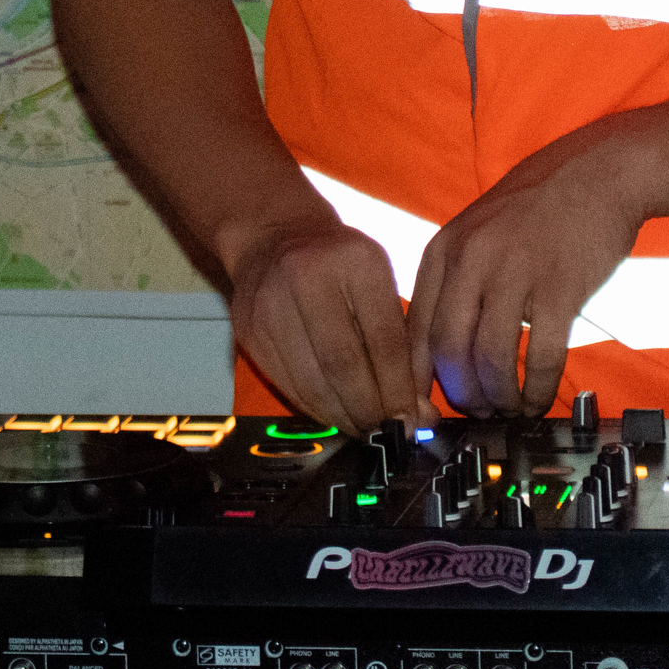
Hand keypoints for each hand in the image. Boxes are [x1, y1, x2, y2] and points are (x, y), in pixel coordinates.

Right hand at [219, 207, 420, 432]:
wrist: (275, 235)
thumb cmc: (340, 264)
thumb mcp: (377, 283)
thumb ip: (400, 345)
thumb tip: (419, 415)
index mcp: (356, 261)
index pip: (383, 337)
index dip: (397, 387)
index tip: (411, 420)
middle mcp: (308, 276)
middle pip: (342, 362)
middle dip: (369, 408)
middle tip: (387, 432)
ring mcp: (271, 303)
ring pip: (311, 379)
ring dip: (342, 415)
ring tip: (363, 429)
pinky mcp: (249, 329)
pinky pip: (286, 382)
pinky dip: (314, 408)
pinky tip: (333, 415)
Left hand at [408, 123, 649, 415]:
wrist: (600, 172)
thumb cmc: (538, 207)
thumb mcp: (477, 231)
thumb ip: (454, 281)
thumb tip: (439, 351)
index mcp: (444, 249)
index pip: (415, 329)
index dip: (419, 379)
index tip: (428, 405)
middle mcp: (472, 259)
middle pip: (449, 350)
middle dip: (461, 394)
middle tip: (476, 412)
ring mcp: (516, 272)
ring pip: (491, 359)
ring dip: (499, 398)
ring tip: (509, 408)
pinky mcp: (560, 287)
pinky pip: (541, 357)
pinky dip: (538, 389)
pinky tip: (540, 398)